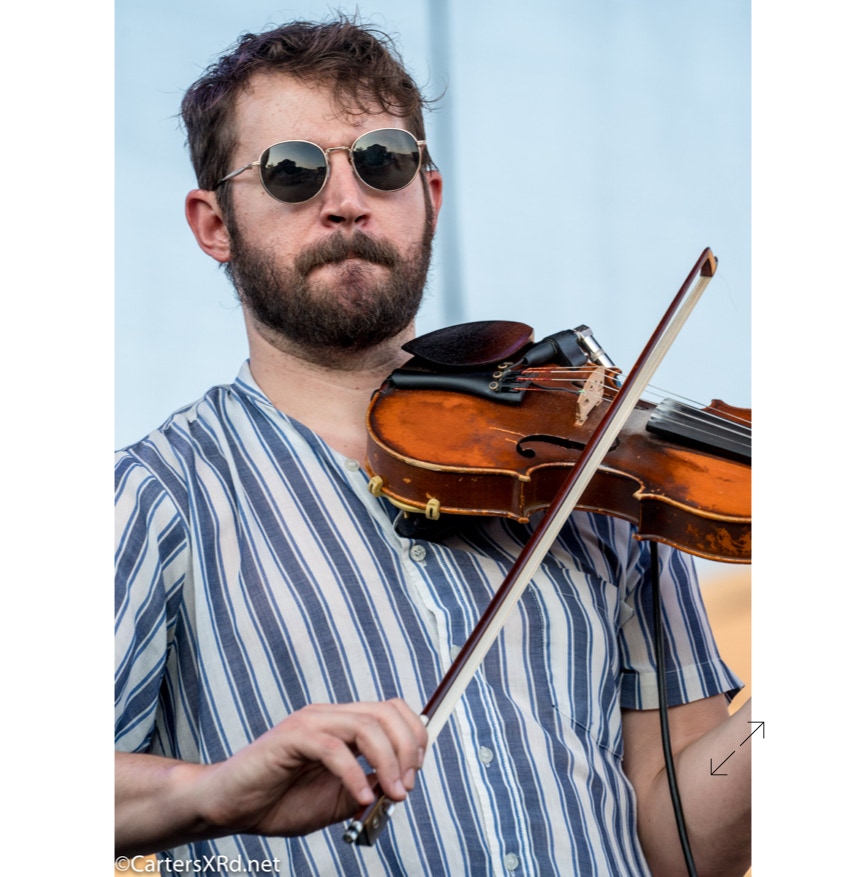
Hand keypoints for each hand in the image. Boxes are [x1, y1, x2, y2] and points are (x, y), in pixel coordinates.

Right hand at [196, 698, 426, 837]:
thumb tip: (400, 785)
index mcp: (343, 724)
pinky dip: (353, 774)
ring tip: (391, 793)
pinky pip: (333, 748)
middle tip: (406, 786)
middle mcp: (329, 715)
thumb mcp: (337, 800)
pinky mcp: (291, 738)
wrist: (230, 808)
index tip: (416, 772)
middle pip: (385, 714)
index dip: (413, 735)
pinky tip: (359, 797)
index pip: (391, 710)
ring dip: (388, 762)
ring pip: (366, 726)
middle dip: (407, 748)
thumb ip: (368, 788)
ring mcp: (310, 723)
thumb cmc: (279, 802)